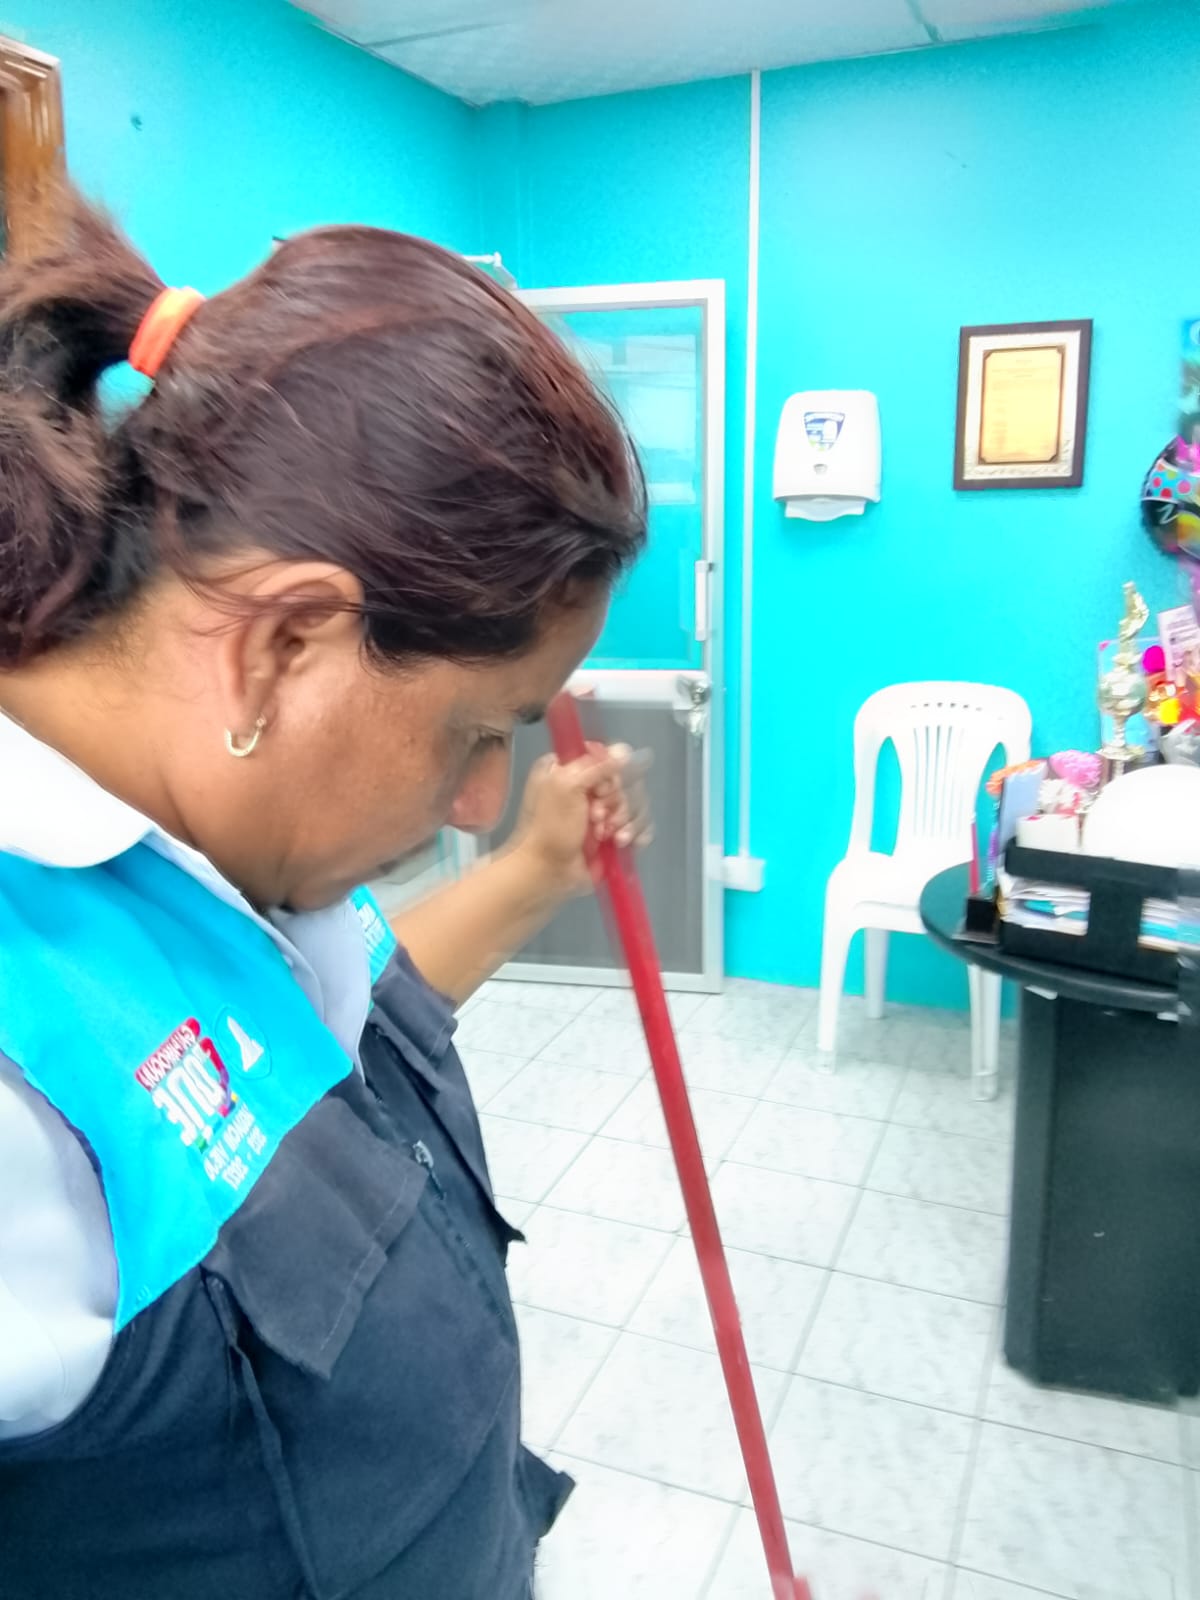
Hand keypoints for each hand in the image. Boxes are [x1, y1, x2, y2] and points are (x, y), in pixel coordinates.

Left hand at [509, 742, 652, 897]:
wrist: (548, 873)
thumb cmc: (550, 829)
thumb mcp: (567, 787)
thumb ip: (596, 765)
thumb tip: (625, 751)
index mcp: (570, 768)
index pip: (607, 757)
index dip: (610, 774)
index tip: (601, 790)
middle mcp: (587, 787)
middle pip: (626, 781)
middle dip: (617, 803)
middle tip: (597, 818)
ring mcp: (603, 812)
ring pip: (635, 803)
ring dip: (626, 821)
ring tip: (612, 838)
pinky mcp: (614, 834)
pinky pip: (640, 825)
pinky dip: (636, 833)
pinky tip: (624, 843)